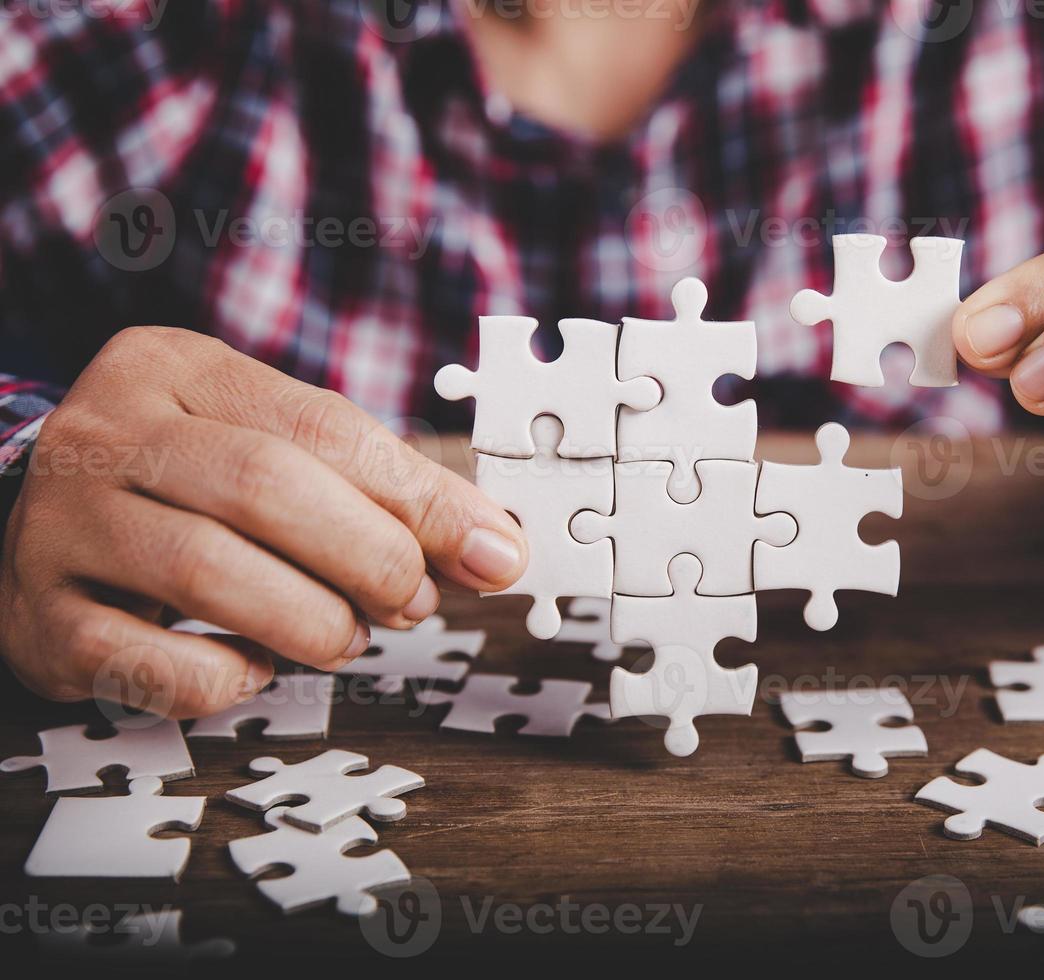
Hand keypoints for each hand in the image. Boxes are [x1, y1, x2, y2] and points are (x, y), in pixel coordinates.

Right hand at [0, 327, 526, 716]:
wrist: (34, 525)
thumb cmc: (185, 487)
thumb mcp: (275, 448)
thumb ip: (378, 487)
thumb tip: (493, 548)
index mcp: (176, 368)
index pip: (322, 425)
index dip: (419, 496)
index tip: (492, 551)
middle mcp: (106, 431)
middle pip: (264, 486)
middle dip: (368, 557)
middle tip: (413, 601)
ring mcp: (61, 522)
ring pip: (207, 570)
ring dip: (311, 620)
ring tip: (347, 637)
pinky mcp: (39, 616)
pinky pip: (149, 660)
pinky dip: (226, 675)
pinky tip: (254, 665)